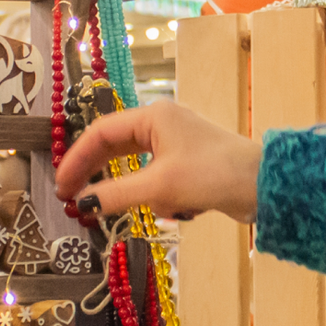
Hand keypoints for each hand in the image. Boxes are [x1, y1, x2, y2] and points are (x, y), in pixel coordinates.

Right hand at [52, 97, 263, 223]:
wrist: (263, 185)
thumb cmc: (210, 175)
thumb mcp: (158, 187)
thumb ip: (115, 195)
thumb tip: (82, 204)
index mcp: (152, 116)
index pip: (100, 133)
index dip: (76, 160)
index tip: (61, 187)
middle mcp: (162, 123)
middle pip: (115, 148)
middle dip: (100, 177)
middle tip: (76, 202)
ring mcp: (177, 143)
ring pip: (139, 170)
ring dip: (144, 194)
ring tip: (163, 207)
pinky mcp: (189, 165)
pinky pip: (159, 181)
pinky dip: (162, 198)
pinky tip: (185, 209)